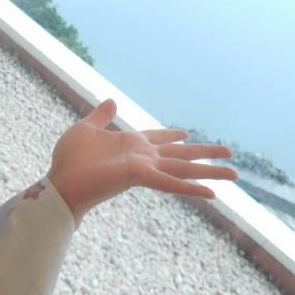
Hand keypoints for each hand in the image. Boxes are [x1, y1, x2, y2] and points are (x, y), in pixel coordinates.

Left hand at [46, 99, 237, 226]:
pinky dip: (191, 188)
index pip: (159, 138)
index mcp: (131, 144)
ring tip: (235, 174)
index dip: (173, 135)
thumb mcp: (85, 129)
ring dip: (210, 172)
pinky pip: (171, 182)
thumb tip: (112, 101)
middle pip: (181, 155)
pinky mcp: (140, 177)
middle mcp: (142, 157)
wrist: (60, 182)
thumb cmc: (68, 159)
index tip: (186, 133)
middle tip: (230, 154)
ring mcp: (144, 168)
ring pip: (184, 169)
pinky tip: (213, 194)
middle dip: (205, 154)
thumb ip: (101, 116)